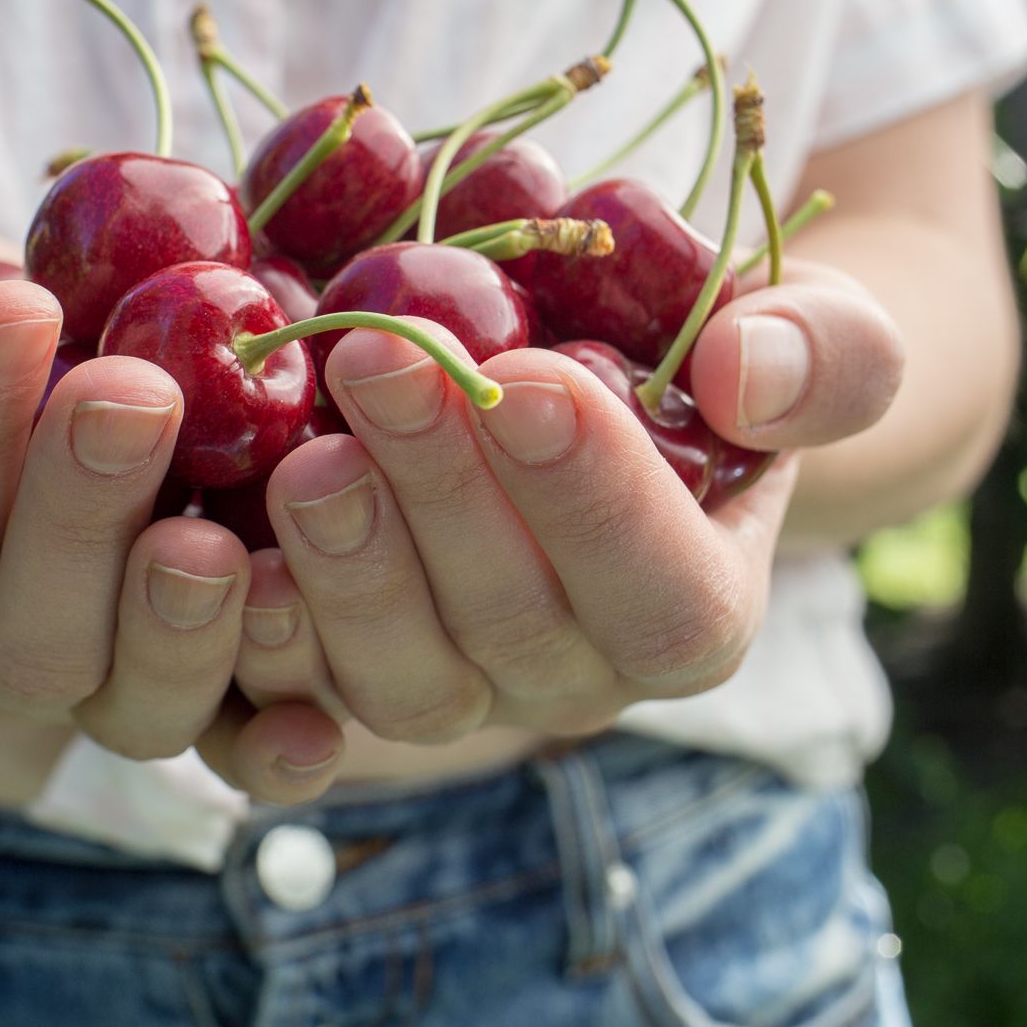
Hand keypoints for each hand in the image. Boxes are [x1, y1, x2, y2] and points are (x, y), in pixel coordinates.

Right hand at [0, 228, 344, 801]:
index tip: (4, 309)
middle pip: (34, 642)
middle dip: (80, 516)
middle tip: (130, 389)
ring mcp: (107, 681)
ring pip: (141, 700)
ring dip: (187, 625)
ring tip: (218, 528)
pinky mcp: (207, 668)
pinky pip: (242, 731)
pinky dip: (279, 736)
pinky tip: (317, 722)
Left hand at [232, 263, 901, 750]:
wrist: (610, 375)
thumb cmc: (718, 347)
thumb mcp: (810, 327)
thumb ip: (823, 352)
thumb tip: (752, 373)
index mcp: (692, 608)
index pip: (660, 592)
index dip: (595, 499)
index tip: (528, 379)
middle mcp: (568, 674)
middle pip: (509, 635)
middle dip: (441, 499)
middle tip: (379, 364)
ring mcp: (449, 681)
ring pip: (395, 680)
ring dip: (343, 573)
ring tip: (298, 453)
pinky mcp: (339, 670)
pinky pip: (287, 699)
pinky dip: (244, 646)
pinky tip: (202, 551)